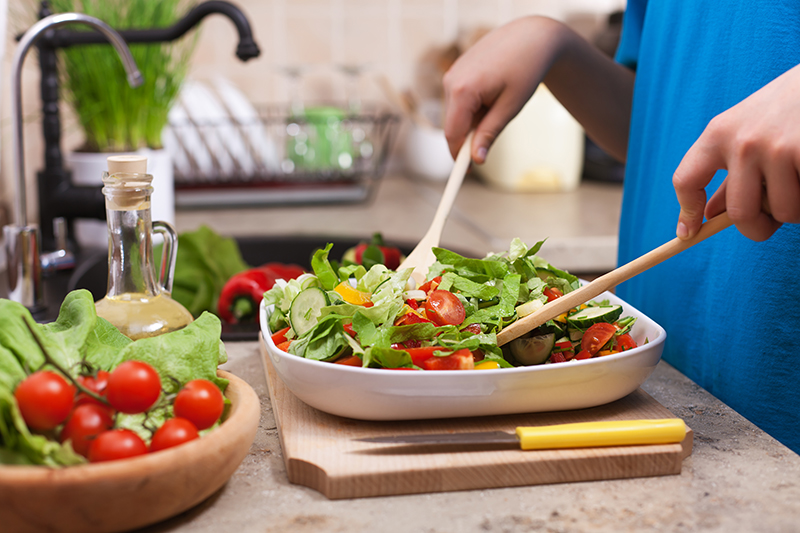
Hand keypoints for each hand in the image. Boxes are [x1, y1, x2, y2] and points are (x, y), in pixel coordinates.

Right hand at [443, 16, 633, 165]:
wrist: (531, 36)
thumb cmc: (525, 69)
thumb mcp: (510, 107)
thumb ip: (490, 134)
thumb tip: (477, 160)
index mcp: (463, 90)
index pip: (452, 135)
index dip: (458, 157)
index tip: (466, 175)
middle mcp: (451, 81)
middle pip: (453, 126)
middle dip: (470, 137)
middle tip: (494, 134)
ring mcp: (451, 74)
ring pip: (456, 114)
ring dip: (473, 120)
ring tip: (499, 103)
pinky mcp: (456, 72)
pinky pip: (459, 100)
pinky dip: (473, 107)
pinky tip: (493, 93)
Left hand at [673, 64, 799, 240]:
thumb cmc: (788, 107)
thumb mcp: (749, 131)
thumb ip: (731, 173)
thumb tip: (708, 215)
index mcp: (719, 133)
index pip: (686, 180)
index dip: (687, 212)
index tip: (689, 233)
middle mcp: (742, 141)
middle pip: (740, 213)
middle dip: (757, 228)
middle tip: (771, 222)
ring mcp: (776, 147)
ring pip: (783, 211)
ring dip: (795, 209)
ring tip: (799, 181)